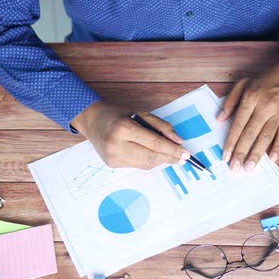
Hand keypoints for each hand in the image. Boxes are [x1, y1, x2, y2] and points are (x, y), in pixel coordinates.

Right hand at [71, 102, 190, 168]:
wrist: (92, 120)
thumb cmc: (118, 114)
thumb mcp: (141, 113)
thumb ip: (161, 126)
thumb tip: (179, 141)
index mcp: (124, 128)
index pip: (155, 143)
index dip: (173, 150)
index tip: (186, 153)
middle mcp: (117, 145)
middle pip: (151, 157)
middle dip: (170, 158)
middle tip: (183, 158)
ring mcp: (113, 157)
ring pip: (146, 164)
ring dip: (161, 160)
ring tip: (171, 156)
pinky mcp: (112, 165)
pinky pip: (137, 165)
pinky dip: (149, 160)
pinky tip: (153, 154)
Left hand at [218, 56, 278, 172]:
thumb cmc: (266, 78)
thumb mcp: (243, 82)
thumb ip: (230, 101)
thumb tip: (219, 119)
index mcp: (250, 99)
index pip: (238, 125)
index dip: (231, 142)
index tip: (225, 156)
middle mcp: (264, 107)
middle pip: (250, 134)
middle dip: (241, 153)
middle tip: (235, 169)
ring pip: (266, 137)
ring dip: (257, 155)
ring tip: (249, 168)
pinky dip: (278, 148)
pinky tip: (272, 159)